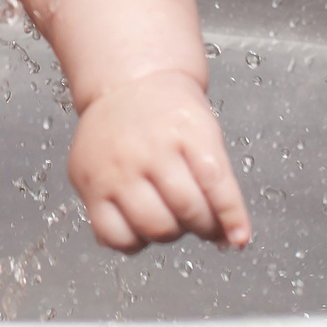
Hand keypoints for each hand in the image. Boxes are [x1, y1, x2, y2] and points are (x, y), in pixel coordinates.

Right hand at [67, 70, 251, 251]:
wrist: (123, 86)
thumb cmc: (168, 113)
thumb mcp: (205, 133)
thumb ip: (219, 184)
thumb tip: (230, 238)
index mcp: (183, 131)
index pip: (215, 183)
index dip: (231, 217)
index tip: (238, 237)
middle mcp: (146, 149)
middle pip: (186, 210)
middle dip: (202, 225)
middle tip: (199, 217)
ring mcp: (115, 168)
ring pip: (153, 228)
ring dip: (171, 233)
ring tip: (169, 216)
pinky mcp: (89, 185)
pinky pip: (113, 235)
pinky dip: (133, 241)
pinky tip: (139, 225)